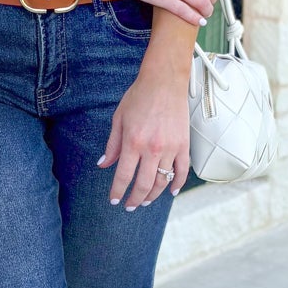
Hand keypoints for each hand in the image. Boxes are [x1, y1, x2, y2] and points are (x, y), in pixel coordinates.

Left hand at [97, 55, 192, 207]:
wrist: (164, 81)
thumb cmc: (139, 97)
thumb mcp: (118, 119)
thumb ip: (112, 145)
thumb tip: (103, 164)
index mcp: (133, 142)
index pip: (124, 176)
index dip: (118, 192)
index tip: (114, 201)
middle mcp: (152, 149)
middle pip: (144, 184)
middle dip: (135, 199)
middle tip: (130, 206)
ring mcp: (171, 148)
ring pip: (163, 181)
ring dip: (153, 195)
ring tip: (145, 200)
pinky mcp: (184, 145)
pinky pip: (182, 171)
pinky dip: (177, 184)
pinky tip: (170, 191)